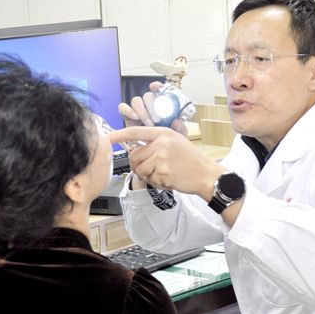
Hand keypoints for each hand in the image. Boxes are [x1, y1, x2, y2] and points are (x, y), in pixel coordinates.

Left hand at [109, 126, 223, 200]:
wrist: (206, 174)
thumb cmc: (191, 160)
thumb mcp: (176, 142)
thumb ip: (156, 142)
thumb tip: (135, 148)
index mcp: (164, 133)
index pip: (136, 131)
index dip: (120, 134)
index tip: (108, 137)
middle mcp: (161, 143)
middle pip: (134, 155)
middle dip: (139, 164)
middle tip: (153, 168)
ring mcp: (162, 157)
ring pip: (139, 169)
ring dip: (148, 175)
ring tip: (164, 173)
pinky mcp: (163, 172)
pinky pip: (149, 179)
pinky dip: (156, 182)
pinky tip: (169, 178)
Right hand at [117, 81, 187, 136]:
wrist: (157, 151)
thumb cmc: (168, 140)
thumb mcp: (178, 135)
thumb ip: (180, 128)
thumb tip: (177, 121)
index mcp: (163, 104)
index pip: (159, 89)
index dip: (157, 86)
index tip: (156, 87)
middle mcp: (150, 105)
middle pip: (147, 96)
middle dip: (152, 106)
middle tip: (157, 119)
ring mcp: (138, 110)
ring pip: (136, 101)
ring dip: (142, 111)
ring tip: (148, 123)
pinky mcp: (128, 116)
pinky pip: (123, 108)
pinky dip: (128, 111)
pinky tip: (135, 118)